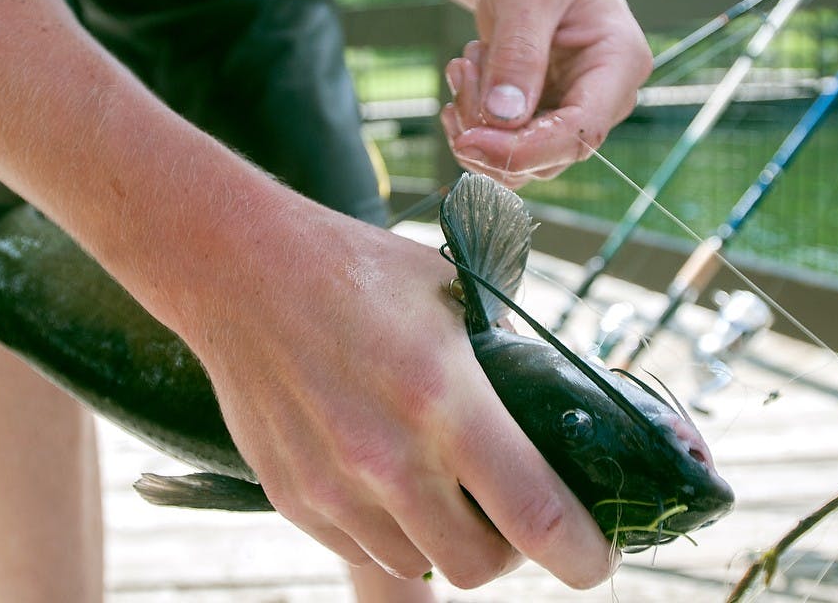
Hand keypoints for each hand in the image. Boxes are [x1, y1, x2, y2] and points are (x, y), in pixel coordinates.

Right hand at [184, 200, 617, 587]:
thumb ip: (504, 354)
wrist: (240, 271)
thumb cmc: (355, 271)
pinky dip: (390, 529)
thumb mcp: (451, 292)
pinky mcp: (292, 498)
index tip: (597, 557)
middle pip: (480, 567)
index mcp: (444, 398)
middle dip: (510, 549)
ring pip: (418, 563)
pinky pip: (363, 547)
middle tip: (508, 509)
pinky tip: (382, 473)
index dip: (584, 554)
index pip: (537, 516)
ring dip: (445, 539)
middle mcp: (389, 458)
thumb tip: (548, 407)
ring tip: (438, 482)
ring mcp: (333, 487)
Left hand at [441, 0, 651, 187]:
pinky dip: (470, 124)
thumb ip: (517, 53)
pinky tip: (464, 81)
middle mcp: (602, 102)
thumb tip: (503, 118)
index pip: (578, 134)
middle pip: (543, 158)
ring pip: (515, 162)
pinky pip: (500, 150)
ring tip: (466, 63)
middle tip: (464, 68)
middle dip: (488, 129)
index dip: (522, 151)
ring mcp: (570, 117)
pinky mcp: (540, 123)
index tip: (470, 141)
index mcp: (619, 67)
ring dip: (474, 124)